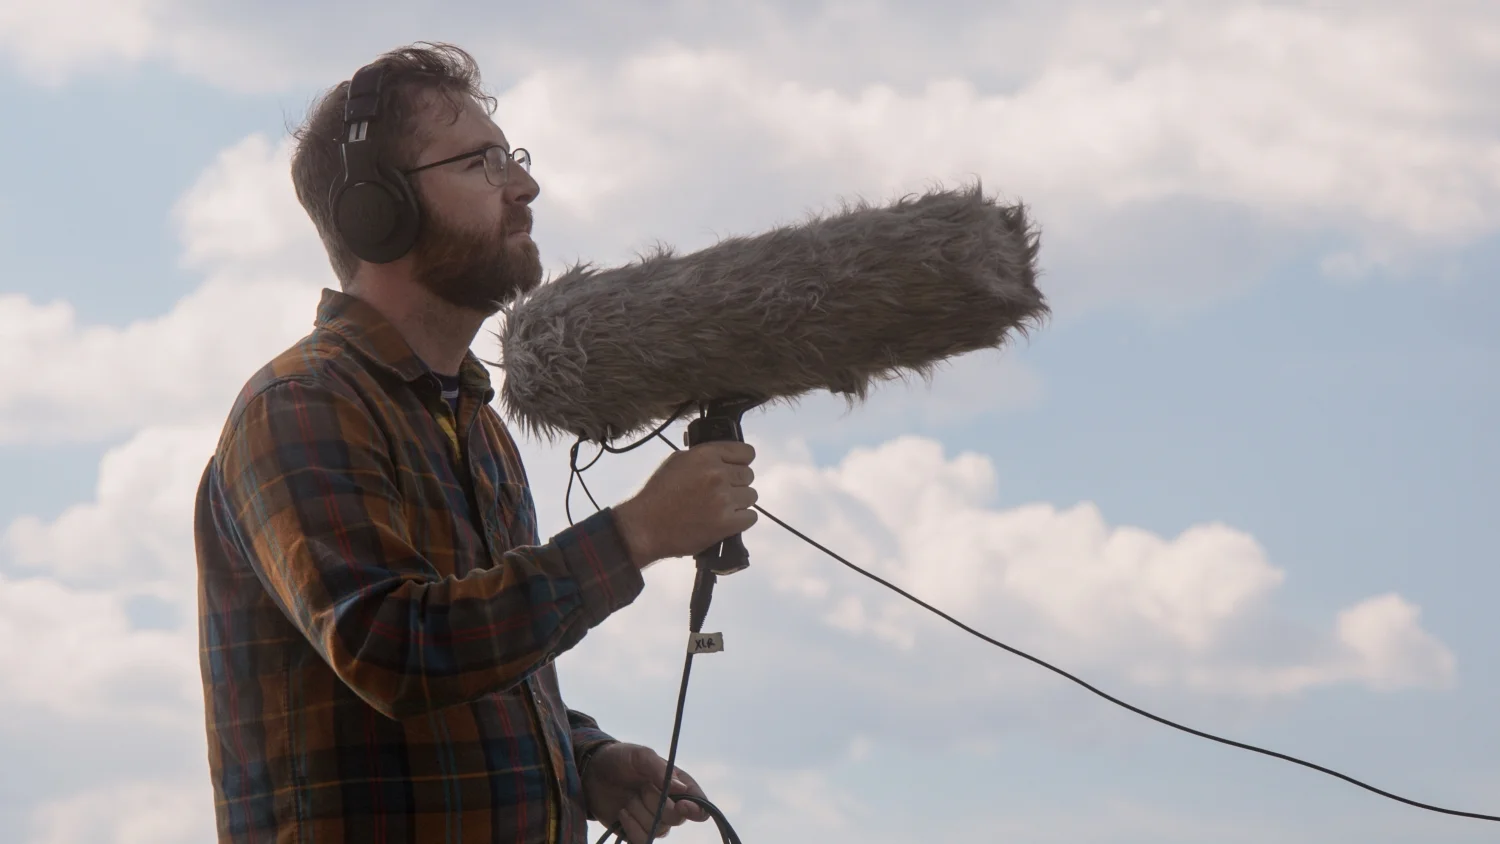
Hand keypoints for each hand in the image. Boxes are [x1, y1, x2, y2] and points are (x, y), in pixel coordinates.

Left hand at [582, 741, 710, 841]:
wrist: (592, 772)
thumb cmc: (619, 758)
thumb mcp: (640, 756)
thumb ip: (660, 770)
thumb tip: (681, 789)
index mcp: (678, 784)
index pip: (700, 805)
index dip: (696, 810)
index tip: (681, 805)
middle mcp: (670, 805)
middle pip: (676, 819)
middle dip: (655, 803)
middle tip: (640, 789)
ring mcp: (653, 820)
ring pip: (658, 831)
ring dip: (639, 814)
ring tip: (628, 799)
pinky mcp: (637, 832)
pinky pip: (643, 841)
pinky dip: (632, 829)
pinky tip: (622, 813)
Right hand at [612, 441, 757, 567]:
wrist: (645, 527)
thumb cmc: (658, 495)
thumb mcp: (676, 462)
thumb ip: (702, 456)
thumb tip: (722, 457)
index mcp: (705, 455)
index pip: (746, 452)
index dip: (741, 461)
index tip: (735, 468)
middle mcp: (717, 474)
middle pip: (748, 475)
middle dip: (737, 483)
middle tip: (720, 493)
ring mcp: (724, 499)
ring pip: (751, 496)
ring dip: (739, 502)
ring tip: (720, 508)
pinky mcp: (727, 523)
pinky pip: (751, 517)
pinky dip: (741, 520)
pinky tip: (725, 520)